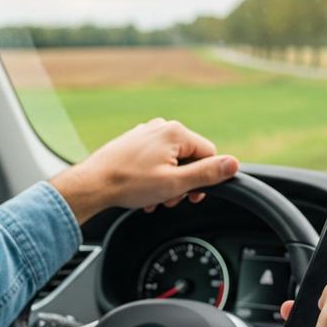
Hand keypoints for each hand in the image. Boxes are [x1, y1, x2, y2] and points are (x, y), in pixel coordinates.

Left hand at [50, 118, 238, 222]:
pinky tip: (143, 191)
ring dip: (168, 183)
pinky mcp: (134, 143)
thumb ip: (207, 173)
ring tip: (153, 198)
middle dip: (183, 183)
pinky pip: (155, 160)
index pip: (209, 154)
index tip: (191, 196)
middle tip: (169, 199)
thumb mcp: (175, 184)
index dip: (204, 179)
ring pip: (172, 161)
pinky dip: (154, 177)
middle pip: (190, 158)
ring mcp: (146, 133)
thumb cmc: (129, 183)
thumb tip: (234, 164)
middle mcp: (162, 127)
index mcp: (176, 132)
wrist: (92, 184)